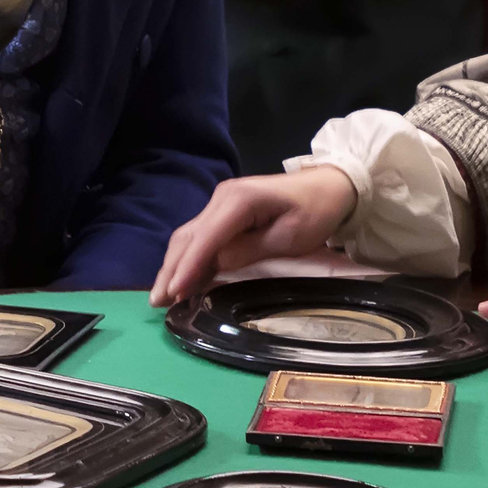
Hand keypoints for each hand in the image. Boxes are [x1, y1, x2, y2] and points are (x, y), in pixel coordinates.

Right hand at [152, 167, 357, 306]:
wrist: (330, 186)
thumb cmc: (315, 211)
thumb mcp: (288, 237)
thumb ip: (249, 250)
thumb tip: (215, 265)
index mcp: (239, 200)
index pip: (206, 238)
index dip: (188, 266)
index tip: (174, 291)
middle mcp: (222, 198)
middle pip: (189, 237)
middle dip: (171, 270)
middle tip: (156, 302)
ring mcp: (221, 203)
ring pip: (189, 236)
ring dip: (174, 265)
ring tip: (161, 295)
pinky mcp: (225, 211)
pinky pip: (200, 236)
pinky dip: (187, 258)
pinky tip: (179, 278)